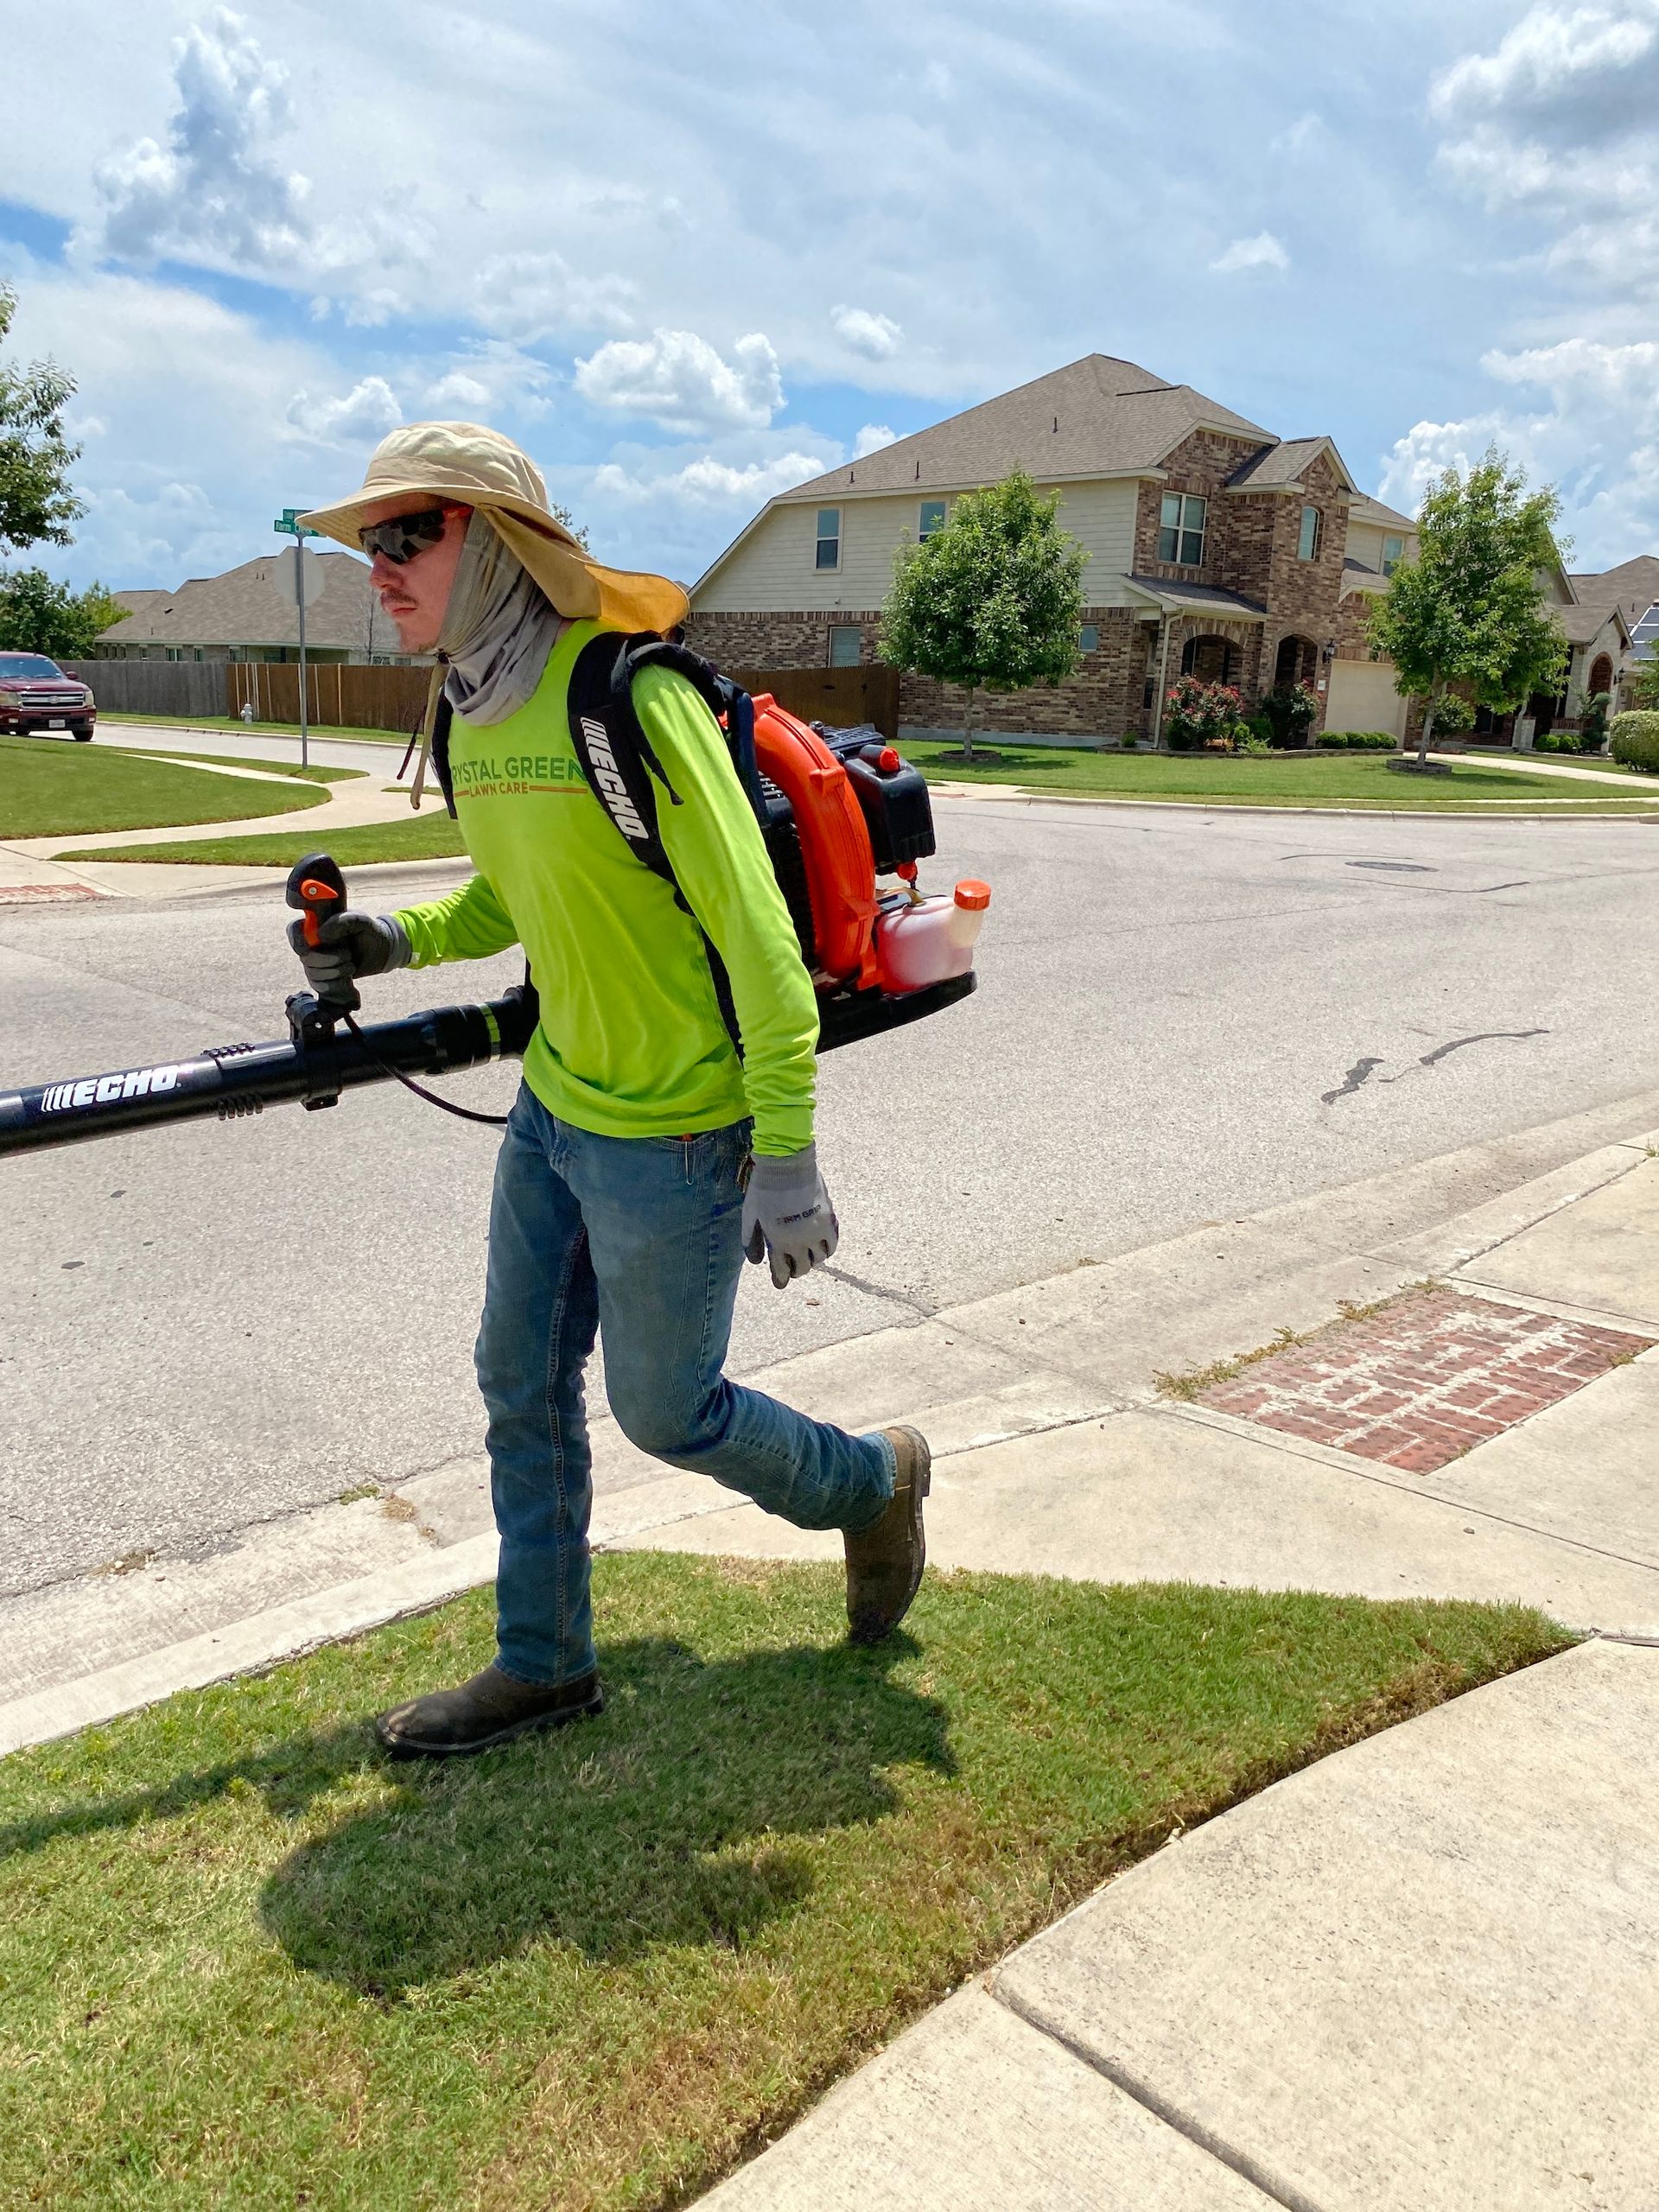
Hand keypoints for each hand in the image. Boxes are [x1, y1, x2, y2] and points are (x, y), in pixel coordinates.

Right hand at [285, 911, 410, 1002]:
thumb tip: (320, 935)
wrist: (381, 951)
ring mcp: (316, 961)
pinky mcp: (323, 976)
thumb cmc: (369, 931)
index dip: (296, 941)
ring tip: (351, 965)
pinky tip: (346, 978)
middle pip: (304, 956)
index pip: (294, 930)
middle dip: (325, 960)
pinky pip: (318, 985)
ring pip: (311, 973)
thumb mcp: (361, 920)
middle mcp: (312, 943)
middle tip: (347, 955)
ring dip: (334, 972)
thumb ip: (343, 921)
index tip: (307, 949)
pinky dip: (333, 984)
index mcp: (317, 924)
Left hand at [742, 1144, 838, 1288]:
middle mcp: (799, 1241)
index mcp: (778, 1241)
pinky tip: (822, 1246)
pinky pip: (832, 1243)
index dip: (781, 1278)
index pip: (783, 1270)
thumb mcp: (749, 1216)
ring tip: (808, 1254)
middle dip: (797, 1270)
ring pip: (820, 1258)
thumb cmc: (764, 1189)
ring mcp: (816, 1231)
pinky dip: (828, 1248)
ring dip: (813, 1260)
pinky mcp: (828, 1220)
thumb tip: (756, 1261)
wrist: (787, 1165)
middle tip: (793, 1267)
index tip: (780, 1280)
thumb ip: (750, 1240)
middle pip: (803, 1267)